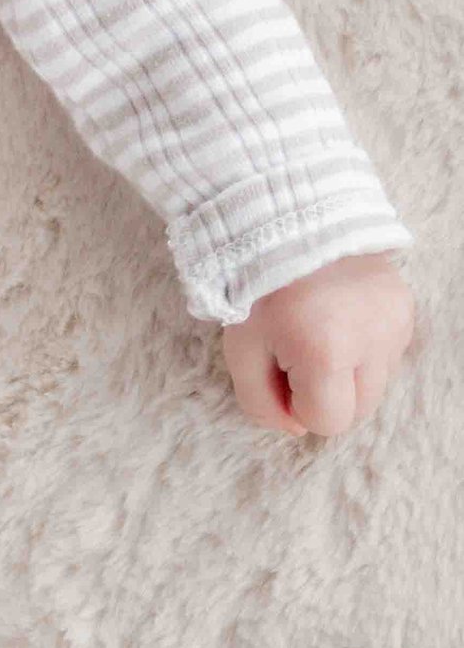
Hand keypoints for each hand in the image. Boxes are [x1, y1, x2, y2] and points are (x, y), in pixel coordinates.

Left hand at [221, 250, 414, 437]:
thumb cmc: (256, 286)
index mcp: (327, 352)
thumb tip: (295, 427)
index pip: (329, 422)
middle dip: (326, 396)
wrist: (289, 220)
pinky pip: (389, 354)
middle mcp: (374, 340)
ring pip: (378, 385)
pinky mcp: (406, 307)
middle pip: (359, 411)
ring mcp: (396, 322)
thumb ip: (261, 402)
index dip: (299, 407)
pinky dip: (364, 350)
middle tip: (297, 355)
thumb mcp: (241, 349)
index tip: (281, 372)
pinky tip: (339, 320)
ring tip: (319, 334)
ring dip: (348, 375)